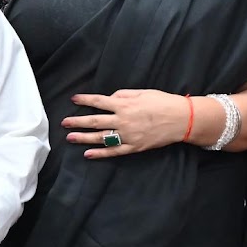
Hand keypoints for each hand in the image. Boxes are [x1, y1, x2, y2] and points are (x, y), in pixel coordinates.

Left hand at [64, 89, 188, 157]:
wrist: (181, 120)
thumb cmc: (164, 103)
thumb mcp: (144, 92)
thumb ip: (125, 94)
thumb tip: (111, 98)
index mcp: (125, 105)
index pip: (99, 101)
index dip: (85, 100)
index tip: (74, 99)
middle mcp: (123, 120)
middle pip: (95, 121)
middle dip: (78, 121)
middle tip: (65, 123)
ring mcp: (128, 135)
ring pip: (101, 137)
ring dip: (84, 138)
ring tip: (70, 138)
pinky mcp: (134, 146)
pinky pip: (113, 151)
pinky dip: (100, 153)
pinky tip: (88, 154)